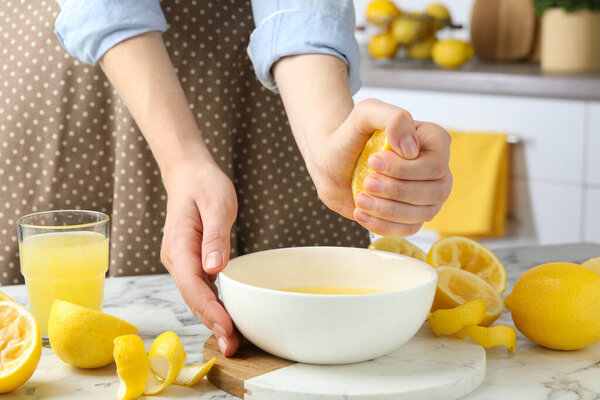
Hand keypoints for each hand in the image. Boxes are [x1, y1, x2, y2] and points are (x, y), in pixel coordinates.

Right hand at [160, 156, 239, 355]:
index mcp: (179, 246)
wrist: (189, 174)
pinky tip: (228, 318)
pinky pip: (201, 289)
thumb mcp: (216, 204)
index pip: (192, 285)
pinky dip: (213, 306)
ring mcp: (181, 262)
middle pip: (192, 298)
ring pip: (196, 297)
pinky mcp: (191, 263)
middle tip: (234, 346)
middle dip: (212, 323)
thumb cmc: (204, 185)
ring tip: (233, 341)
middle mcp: (176, 259)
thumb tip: (213, 268)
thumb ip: (215, 236)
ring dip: (213, 319)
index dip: (208, 309)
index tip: (226, 327)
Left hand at [306, 98, 451, 235]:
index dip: (404, 170)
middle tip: (366, 182)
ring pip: (424, 214)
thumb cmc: (352, 134)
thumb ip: (393, 118)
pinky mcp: (411, 215)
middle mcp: (437, 169)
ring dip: (388, 210)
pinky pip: (409, 229)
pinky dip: (383, 225)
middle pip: (434, 193)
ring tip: (360, 199)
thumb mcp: (367, 113)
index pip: (435, 166)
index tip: (373, 161)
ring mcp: (427, 195)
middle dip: (395, 191)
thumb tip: (411, 150)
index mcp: (435, 142)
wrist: (332, 159)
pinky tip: (361, 213)